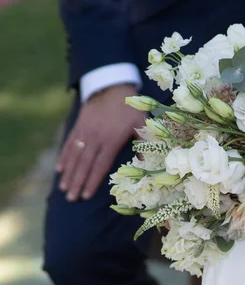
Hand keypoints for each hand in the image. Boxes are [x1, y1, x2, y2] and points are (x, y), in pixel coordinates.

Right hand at [57, 84, 145, 201]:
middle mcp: (95, 137)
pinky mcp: (78, 125)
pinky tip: (60, 169)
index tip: (86, 195)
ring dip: (68, 173)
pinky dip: (64, 157)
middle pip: (84, 164)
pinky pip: (69, 144)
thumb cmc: (130, 107)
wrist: (112, 85)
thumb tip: (145, 162)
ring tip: (64, 189)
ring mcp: (84, 131)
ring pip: (74, 156)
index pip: (100, 165)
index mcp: (111, 139)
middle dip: (77, 182)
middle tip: (71, 199)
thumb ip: (144, 142)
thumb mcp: (141, 123)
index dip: (93, 181)